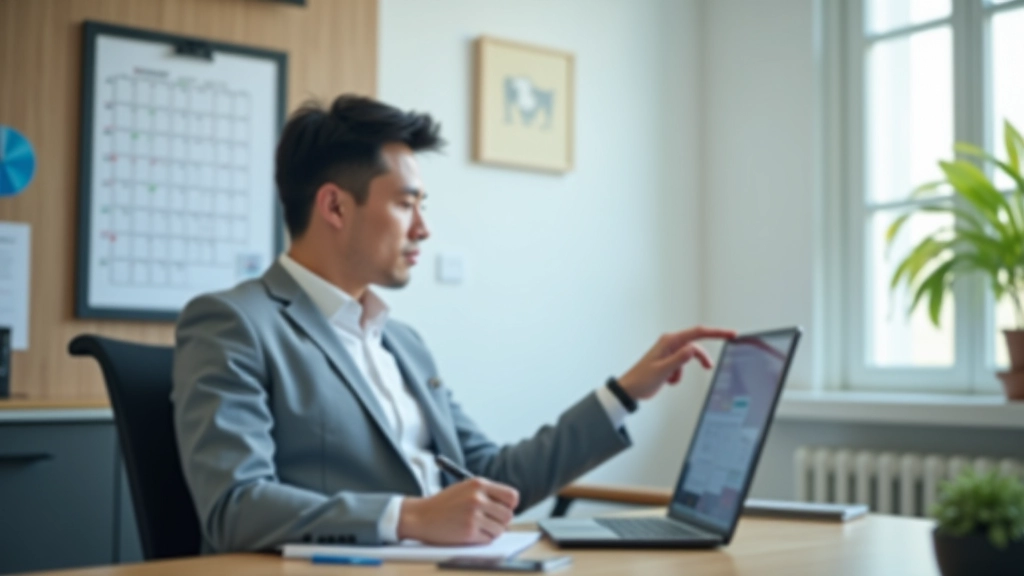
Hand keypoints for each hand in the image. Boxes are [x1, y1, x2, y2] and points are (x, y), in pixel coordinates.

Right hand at [397, 477, 519, 544]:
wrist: (421, 516)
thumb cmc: (445, 503)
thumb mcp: (466, 488)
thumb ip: (487, 493)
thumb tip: (511, 508)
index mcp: (479, 484)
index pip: (512, 496)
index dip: (510, 505)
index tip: (503, 509)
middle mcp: (478, 498)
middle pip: (508, 515)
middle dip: (501, 521)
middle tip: (490, 522)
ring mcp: (473, 516)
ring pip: (500, 529)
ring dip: (492, 532)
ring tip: (478, 527)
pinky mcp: (469, 532)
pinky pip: (488, 539)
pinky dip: (483, 539)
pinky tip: (471, 533)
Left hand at [617, 326, 735, 400]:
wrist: (630, 390)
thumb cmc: (641, 379)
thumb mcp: (662, 370)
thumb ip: (678, 359)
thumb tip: (692, 349)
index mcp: (669, 341)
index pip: (698, 333)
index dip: (716, 333)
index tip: (730, 334)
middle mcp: (670, 344)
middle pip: (696, 346)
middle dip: (701, 358)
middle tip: (710, 367)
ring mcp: (670, 352)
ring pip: (689, 357)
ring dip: (684, 370)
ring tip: (673, 378)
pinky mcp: (669, 361)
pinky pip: (682, 366)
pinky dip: (678, 375)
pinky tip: (667, 380)